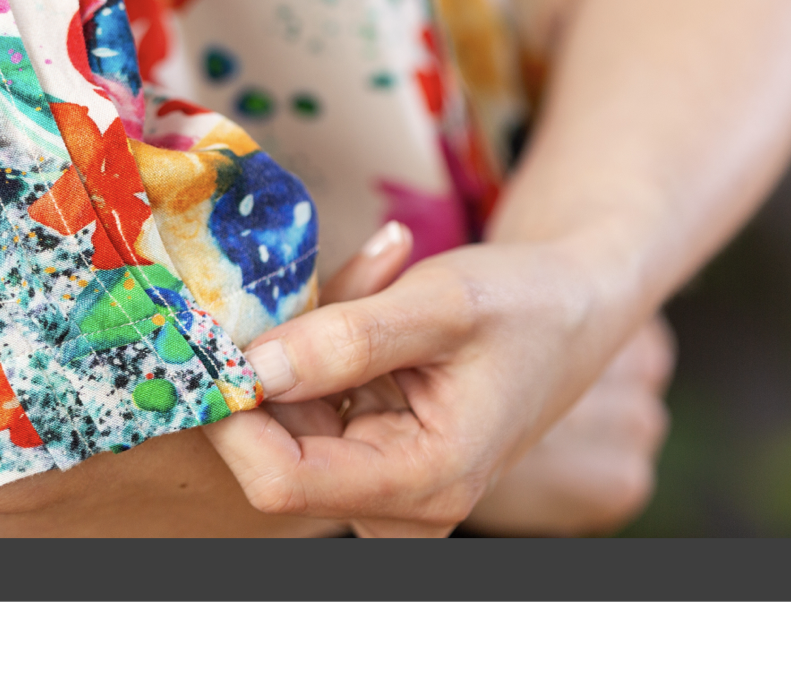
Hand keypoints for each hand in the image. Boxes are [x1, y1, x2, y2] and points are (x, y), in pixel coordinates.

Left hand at [204, 225, 650, 537]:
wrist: (572, 308)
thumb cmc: (526, 304)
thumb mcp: (444, 303)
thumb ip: (349, 338)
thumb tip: (254, 370)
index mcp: (423, 482)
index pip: (280, 480)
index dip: (235, 414)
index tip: (219, 339)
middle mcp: (398, 507)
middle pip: (275, 451)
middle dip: (275, 364)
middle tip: (326, 283)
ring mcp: (381, 487)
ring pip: (286, 422)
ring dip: (300, 349)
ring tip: (374, 287)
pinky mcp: (369, 459)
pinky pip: (307, 408)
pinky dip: (318, 351)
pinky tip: (372, 306)